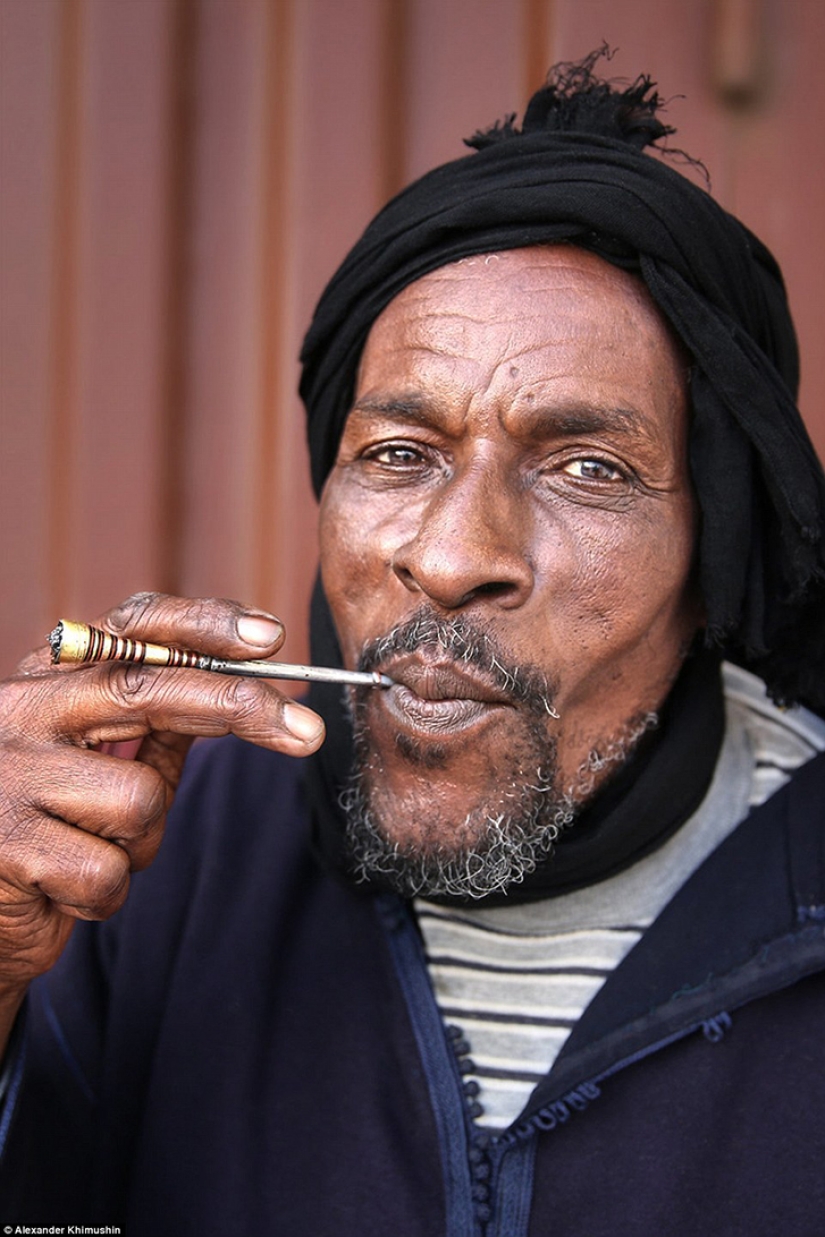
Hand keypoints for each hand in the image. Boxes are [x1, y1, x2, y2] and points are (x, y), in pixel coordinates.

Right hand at [0, 593, 324, 1023]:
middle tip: (309, 731)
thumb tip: (248, 690)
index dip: (204, 625)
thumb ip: (156, 724)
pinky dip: (105, 893)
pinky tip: (60, 888)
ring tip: (89, 848)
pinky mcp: (7, 846)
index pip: (133, 629)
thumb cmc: (51, 825)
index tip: (271, 638)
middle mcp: (22, 711)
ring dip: (140, 842)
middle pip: (147, 689)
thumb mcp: (101, 761)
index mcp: (51, 680)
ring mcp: (9, 775)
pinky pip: (109, 871)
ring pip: (141, 799)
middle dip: (237, 708)